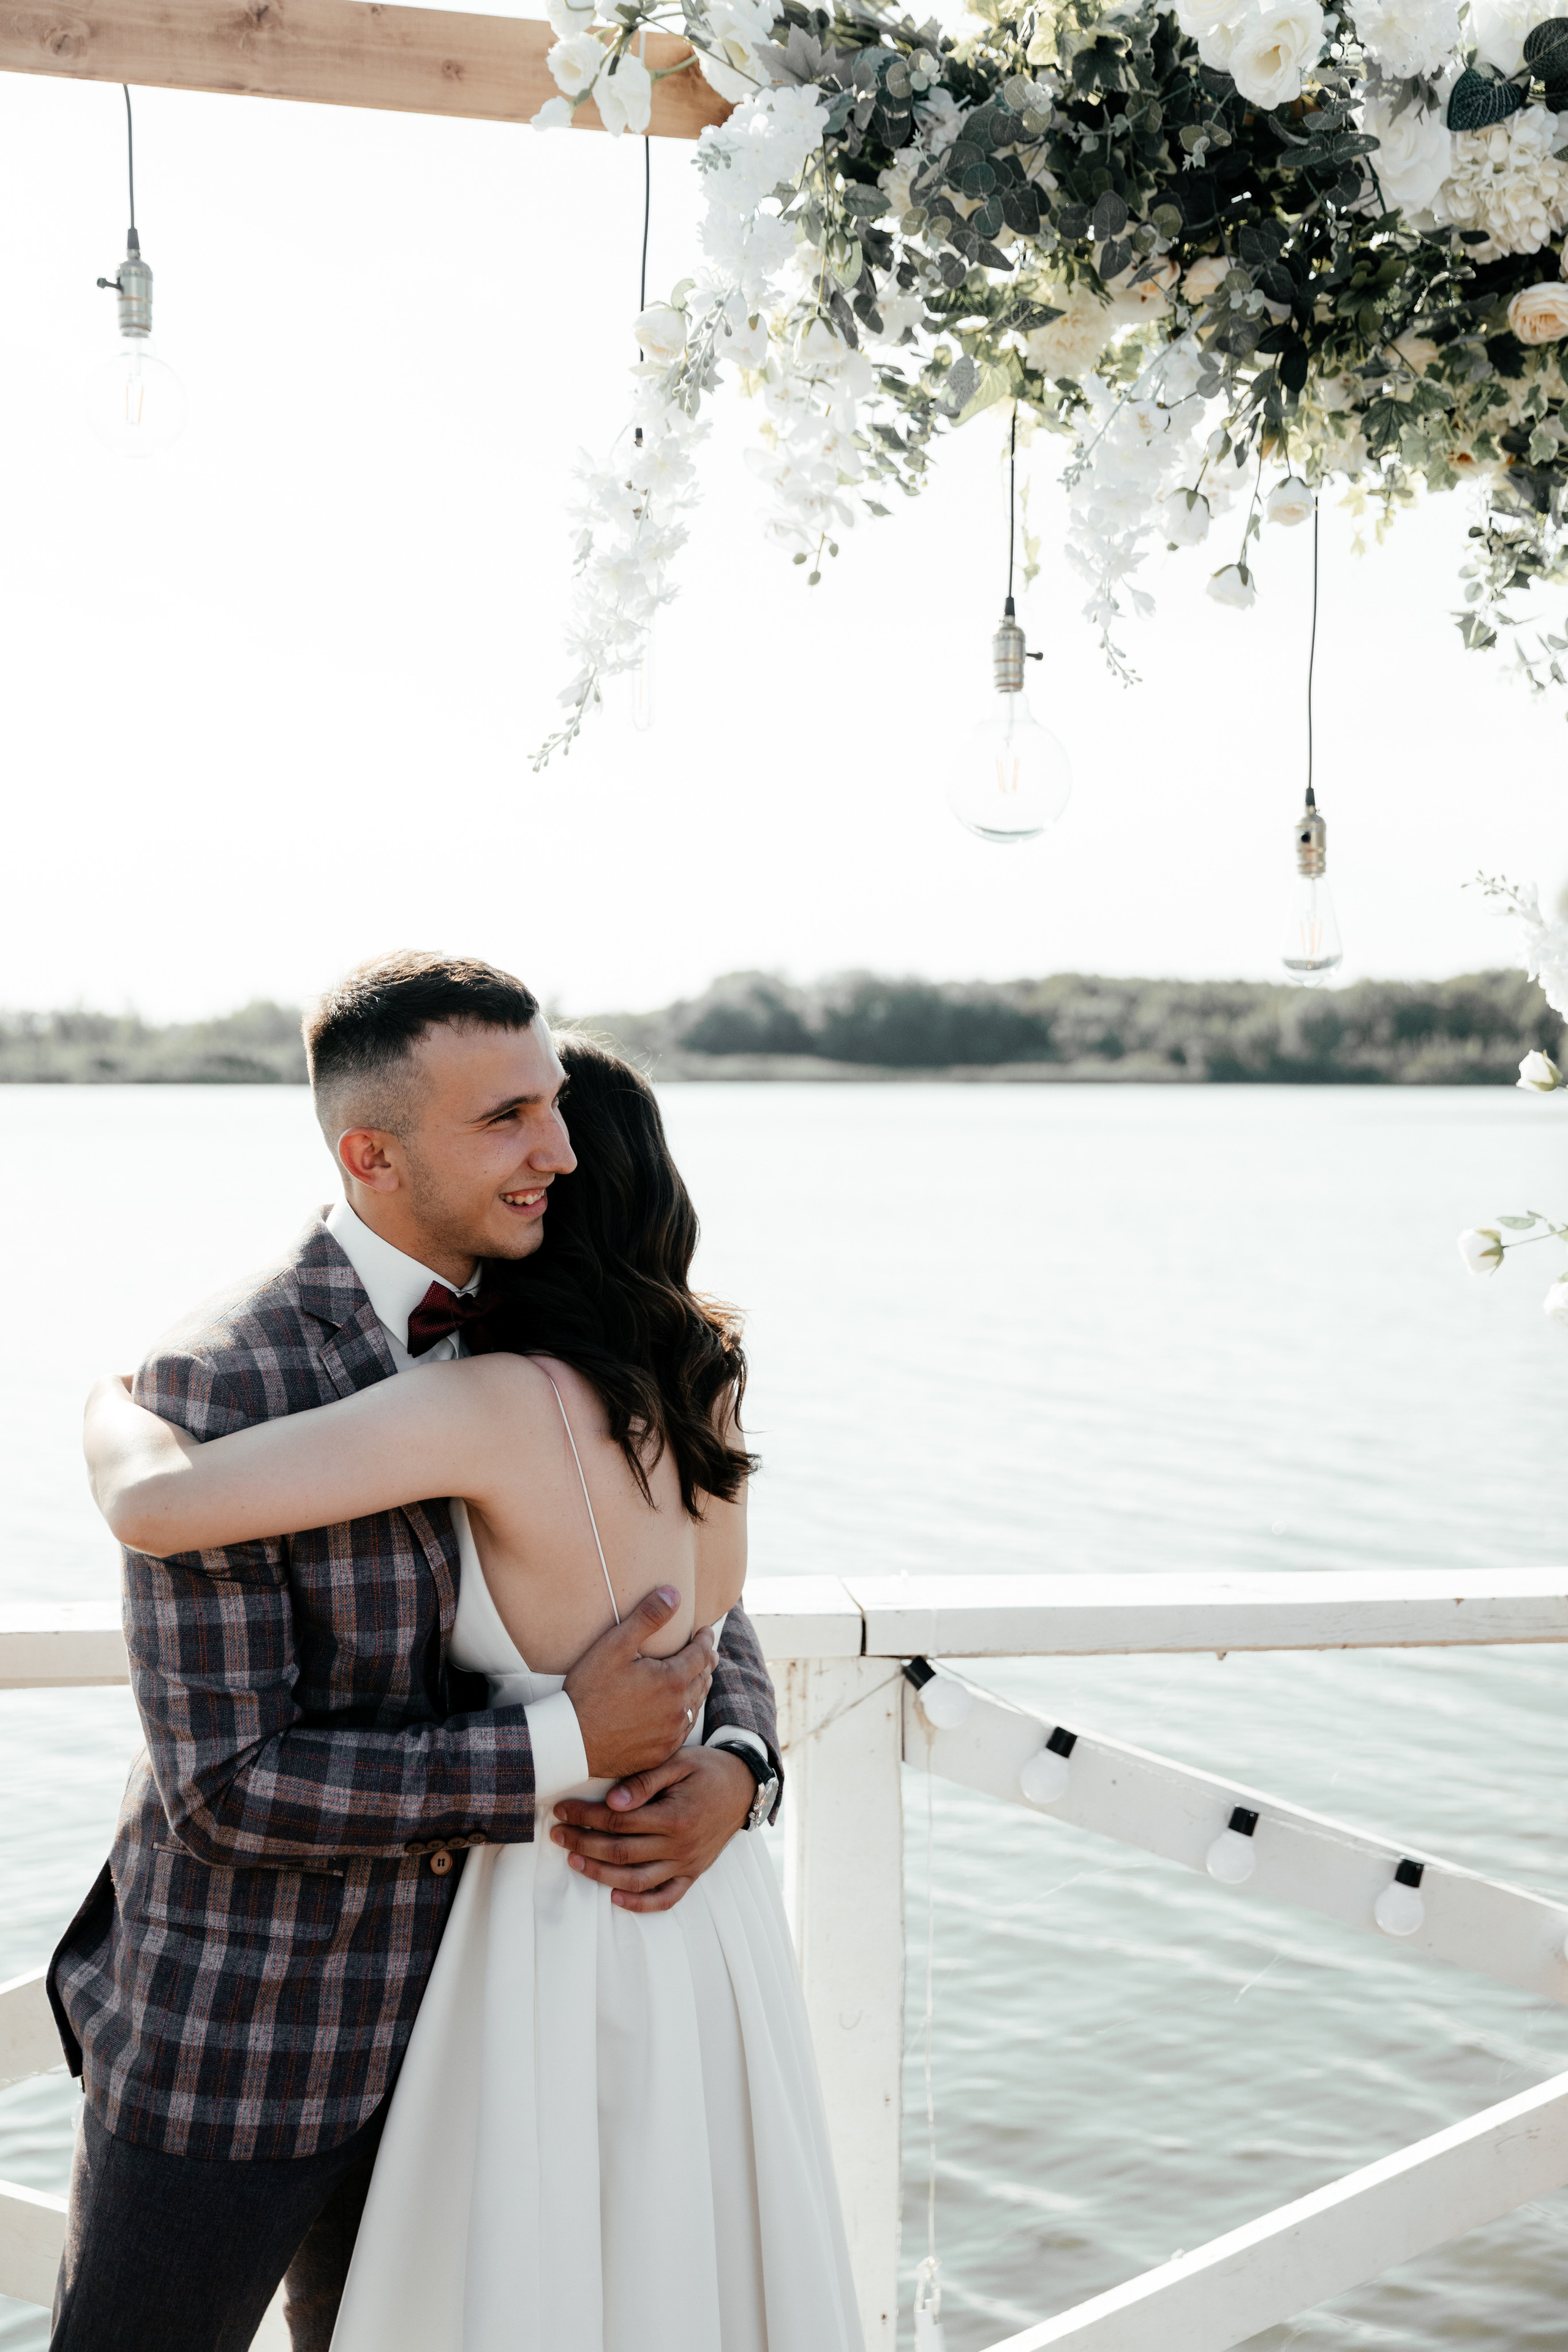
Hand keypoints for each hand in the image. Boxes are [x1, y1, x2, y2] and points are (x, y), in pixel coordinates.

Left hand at [549, 1745, 753, 1913]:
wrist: (744, 1788)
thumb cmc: (707, 1770)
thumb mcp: (678, 1763)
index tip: (562, 1810)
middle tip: (557, 1834)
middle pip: (621, 1852)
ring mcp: (687, 1864)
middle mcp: (681, 1846)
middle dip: (583, 1844)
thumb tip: (612, 1801)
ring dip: (600, 1874)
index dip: (585, 1816)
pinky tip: (616, 1897)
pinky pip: (666, 1898)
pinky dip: (641, 1903)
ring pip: (636, 1880)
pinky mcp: (693, 1874)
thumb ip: (645, 1781)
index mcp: (675, 1816)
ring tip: (574, 1861)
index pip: (618, 1821)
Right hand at [562, 1586, 715, 1780]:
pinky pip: (683, 1729)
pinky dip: (685, 1714)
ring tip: (696, 1678)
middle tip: (707, 1653)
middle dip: (706, 1662)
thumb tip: (673, 1593)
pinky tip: (678, 1710)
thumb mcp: (615, 1646)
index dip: (706, 1640)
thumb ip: (647, 1618)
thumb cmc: (590, 1691)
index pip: (702, 1654)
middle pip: (703, 1679)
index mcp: (672, 1680)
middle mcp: (678, 1709)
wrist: (573, 1741)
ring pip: (695, 1705)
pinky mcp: (662, 1751)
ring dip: (698, 1688)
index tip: (705, 1631)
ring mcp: (671, 1733)